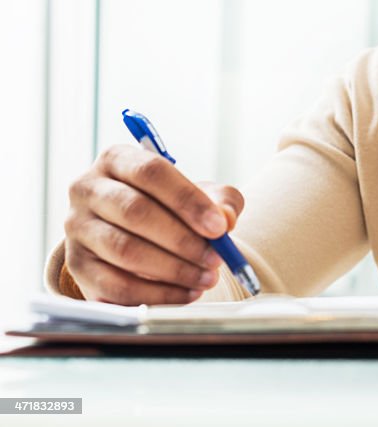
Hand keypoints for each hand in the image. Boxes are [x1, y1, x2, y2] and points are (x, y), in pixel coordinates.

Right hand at [64, 144, 244, 304]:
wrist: (138, 233)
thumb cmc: (170, 207)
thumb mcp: (200, 194)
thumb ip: (220, 201)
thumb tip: (225, 218)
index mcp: (117, 159)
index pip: (151, 172)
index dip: (188, 200)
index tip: (220, 227)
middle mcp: (88, 188)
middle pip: (135, 211)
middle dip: (182, 239)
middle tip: (215, 258)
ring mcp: (78, 228)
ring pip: (125, 250)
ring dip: (173, 269)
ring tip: (206, 278)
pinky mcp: (76, 266)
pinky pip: (115, 285)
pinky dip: (156, 293)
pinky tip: (186, 293)